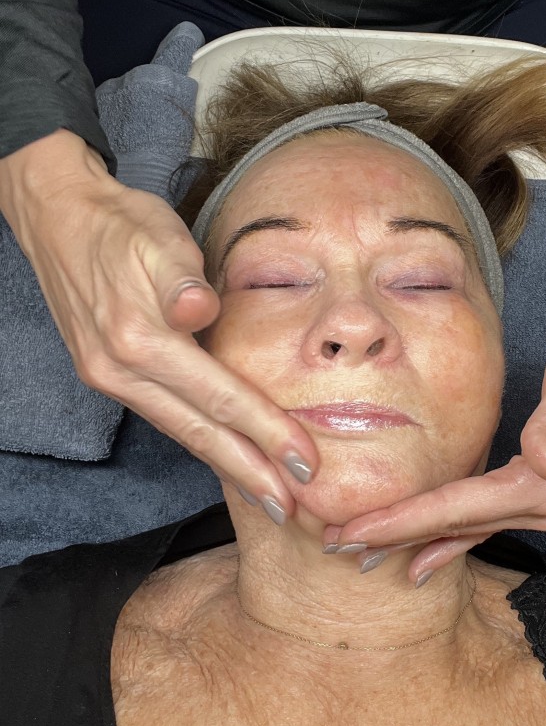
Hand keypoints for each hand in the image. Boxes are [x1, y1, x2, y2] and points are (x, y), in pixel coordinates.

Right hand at [0, 130, 317, 513]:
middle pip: (198, 433)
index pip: (217, 396)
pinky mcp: (108, 375)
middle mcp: (119, 368)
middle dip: (249, 473)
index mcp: (138, 336)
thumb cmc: (121, 223)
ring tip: (267, 496)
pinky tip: (226, 456)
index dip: (264, 431)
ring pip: (180, 433)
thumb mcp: (156, 235)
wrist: (59, 216)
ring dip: (227, 467)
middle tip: (292, 508)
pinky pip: (165, 418)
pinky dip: (201, 443)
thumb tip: (199, 309)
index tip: (305, 460)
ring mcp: (110, 377)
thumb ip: (180, 277)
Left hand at [325, 298, 545, 581]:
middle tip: (337, 549)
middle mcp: (541, 506)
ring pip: (464, 531)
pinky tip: (424, 550)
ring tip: (366, 556)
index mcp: (542, 485)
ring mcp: (540, 503)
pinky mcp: (534, 490)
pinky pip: (480, 522)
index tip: (354, 533)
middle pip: (453, 528)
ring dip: (415, 543)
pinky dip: (447, 536)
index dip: (404, 522)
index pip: (458, 509)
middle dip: (394, 539)